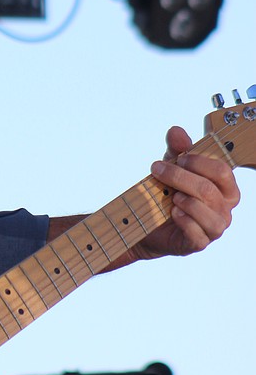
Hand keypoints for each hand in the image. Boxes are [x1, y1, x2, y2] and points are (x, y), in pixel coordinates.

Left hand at [133, 125, 239, 259]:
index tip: (179, 157)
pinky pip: (197, 233)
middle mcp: (225, 208)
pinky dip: (182, 220)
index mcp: (226, 187)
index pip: (222, 171)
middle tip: (158, 170)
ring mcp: (215, 227)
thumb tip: (176, 131)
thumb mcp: (172, 165)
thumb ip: (178, 148)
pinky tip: (172, 212)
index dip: (199, 162)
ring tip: (170, 196)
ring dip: (183, 199)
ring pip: (205, 210)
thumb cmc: (169, 190)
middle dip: (180, 177)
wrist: (148, 222)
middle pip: (208, 189)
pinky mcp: (200, 243)